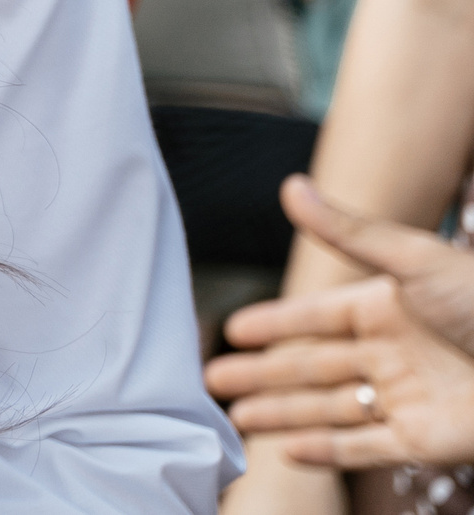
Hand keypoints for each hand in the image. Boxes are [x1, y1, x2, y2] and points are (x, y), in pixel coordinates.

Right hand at [206, 175, 473, 467]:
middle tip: (212, 380)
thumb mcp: (414, 260)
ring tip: (236, 417)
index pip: (317, 316)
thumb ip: (347, 231)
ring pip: (329, 409)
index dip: (274, 323)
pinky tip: (289, 449)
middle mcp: (392, 353)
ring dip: (281, 412)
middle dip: (261, 373)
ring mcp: (408, 398)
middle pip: (312, 366)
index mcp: (388, 307)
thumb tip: (291, 187)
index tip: (232, 330)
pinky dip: (327, 451)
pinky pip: (366, 448)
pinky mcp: (426, 441)